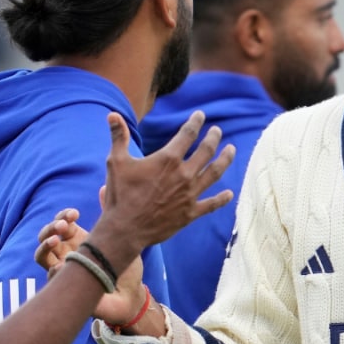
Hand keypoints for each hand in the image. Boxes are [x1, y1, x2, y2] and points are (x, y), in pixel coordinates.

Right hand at [35, 205, 146, 326]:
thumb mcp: (122, 237)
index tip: (75, 214)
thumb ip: (111, 213)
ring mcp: (65, 270)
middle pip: (46, 236)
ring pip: (41, 256)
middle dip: (51, 227)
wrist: (132, 296)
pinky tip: (63, 265)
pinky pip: (51, 278)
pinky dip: (54, 270)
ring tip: (56, 240)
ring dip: (44, 246)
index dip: (62, 216)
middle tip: (64, 225)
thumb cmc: (126, 268)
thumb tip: (104, 186)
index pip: (61, 224)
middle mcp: (68, 253)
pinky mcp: (66, 288)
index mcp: (79, 239)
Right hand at [94, 111, 234, 262]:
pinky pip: (211, 204)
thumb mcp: (116, 162)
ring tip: (231, 150)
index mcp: (168, 159)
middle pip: (206, 151)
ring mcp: (190, 194)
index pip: (187, 134)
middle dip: (213, 138)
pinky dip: (222, 199)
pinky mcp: (191, 212)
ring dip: (225, 160)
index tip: (200, 115)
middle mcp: (184, 174)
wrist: (125, 229)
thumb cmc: (120, 194)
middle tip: (217, 131)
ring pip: (214, 173)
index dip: (195, 122)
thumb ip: (118, 137)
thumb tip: (112, 115)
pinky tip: (229, 194)